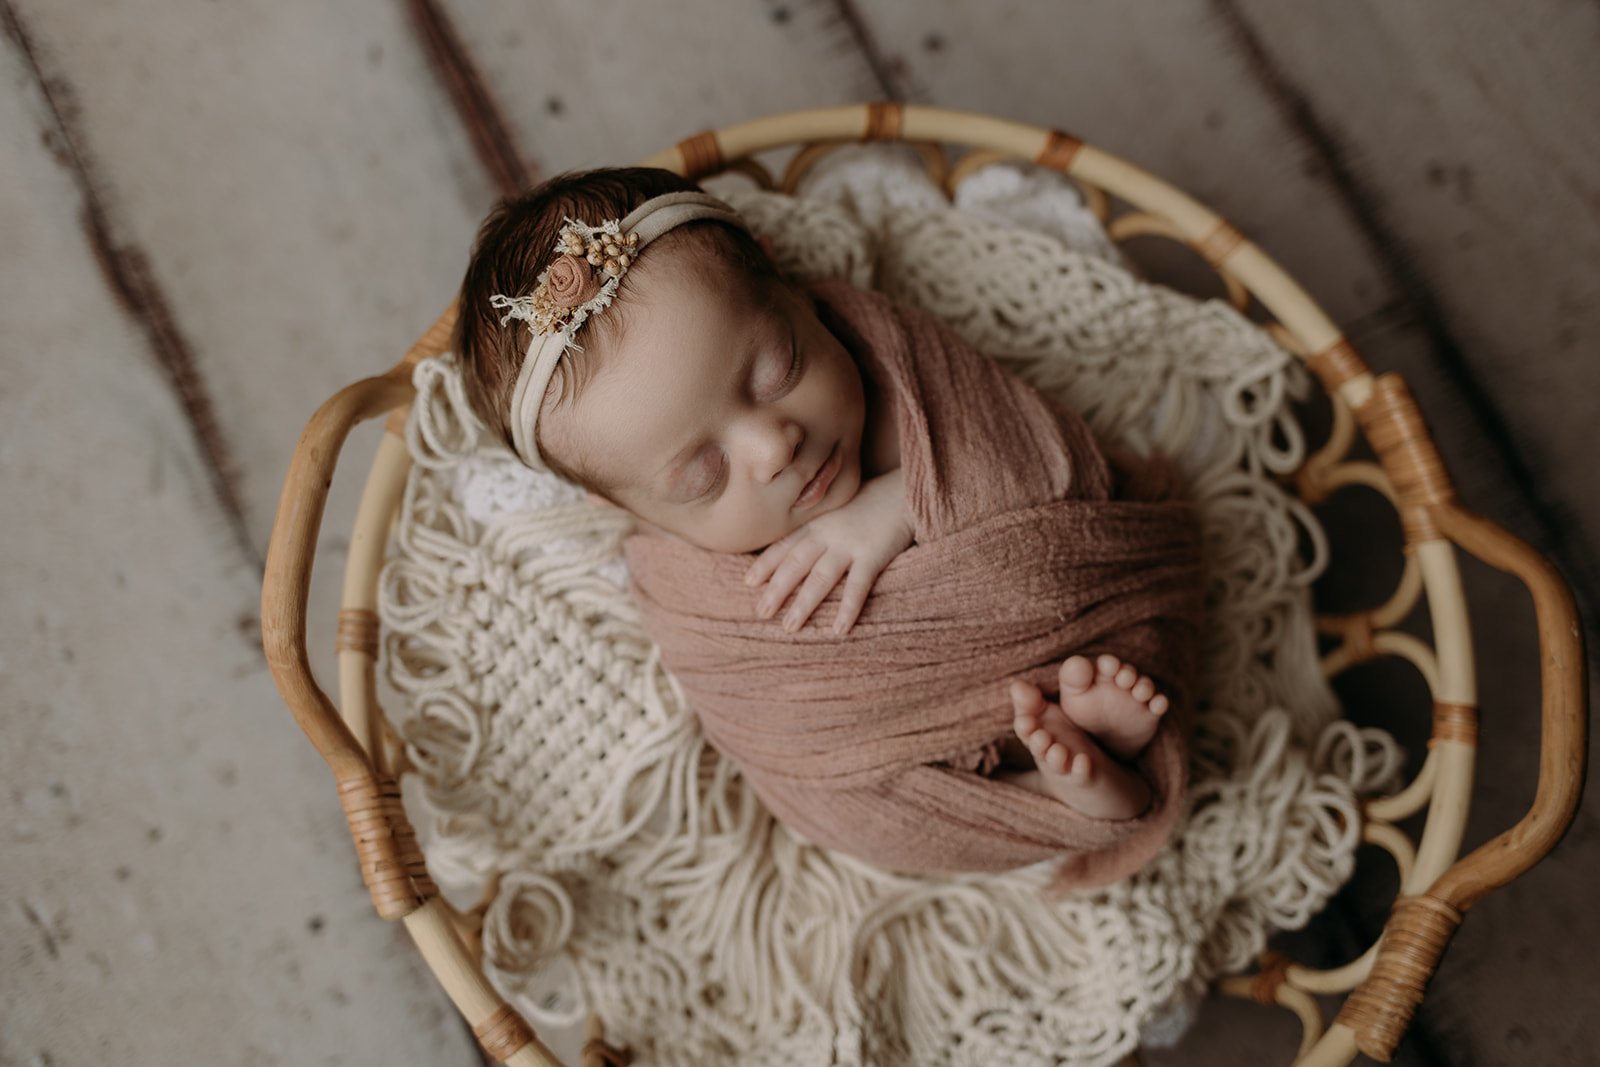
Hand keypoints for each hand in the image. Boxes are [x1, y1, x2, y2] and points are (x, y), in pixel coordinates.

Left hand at [743, 468, 912, 633]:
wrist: (908, 490)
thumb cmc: (875, 502)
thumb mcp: (841, 509)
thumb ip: (822, 527)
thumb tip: (804, 550)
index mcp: (819, 522)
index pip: (786, 545)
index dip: (766, 564)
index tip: (748, 582)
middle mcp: (829, 533)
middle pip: (796, 563)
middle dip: (776, 588)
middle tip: (760, 612)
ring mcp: (850, 543)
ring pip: (820, 577)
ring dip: (803, 604)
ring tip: (790, 627)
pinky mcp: (874, 554)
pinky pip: (858, 586)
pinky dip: (847, 608)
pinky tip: (839, 630)